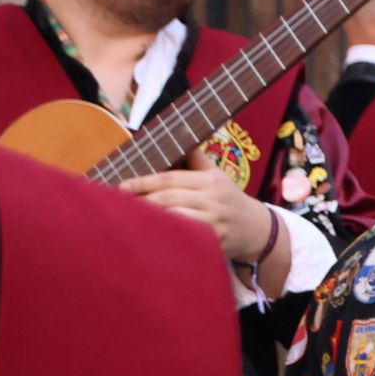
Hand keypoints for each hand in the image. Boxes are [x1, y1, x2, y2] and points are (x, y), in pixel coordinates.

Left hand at [119, 150, 272, 259]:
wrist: (255, 228)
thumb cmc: (228, 199)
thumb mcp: (217, 176)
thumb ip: (196, 159)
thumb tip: (179, 135)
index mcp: (210, 180)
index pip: (171, 178)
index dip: (144, 182)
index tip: (123, 185)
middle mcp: (213, 199)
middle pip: (170, 198)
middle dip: (142, 201)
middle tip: (119, 204)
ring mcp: (214, 221)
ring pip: (175, 218)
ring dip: (150, 218)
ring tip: (128, 218)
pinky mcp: (213, 240)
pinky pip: (184, 237)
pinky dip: (166, 235)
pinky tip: (149, 235)